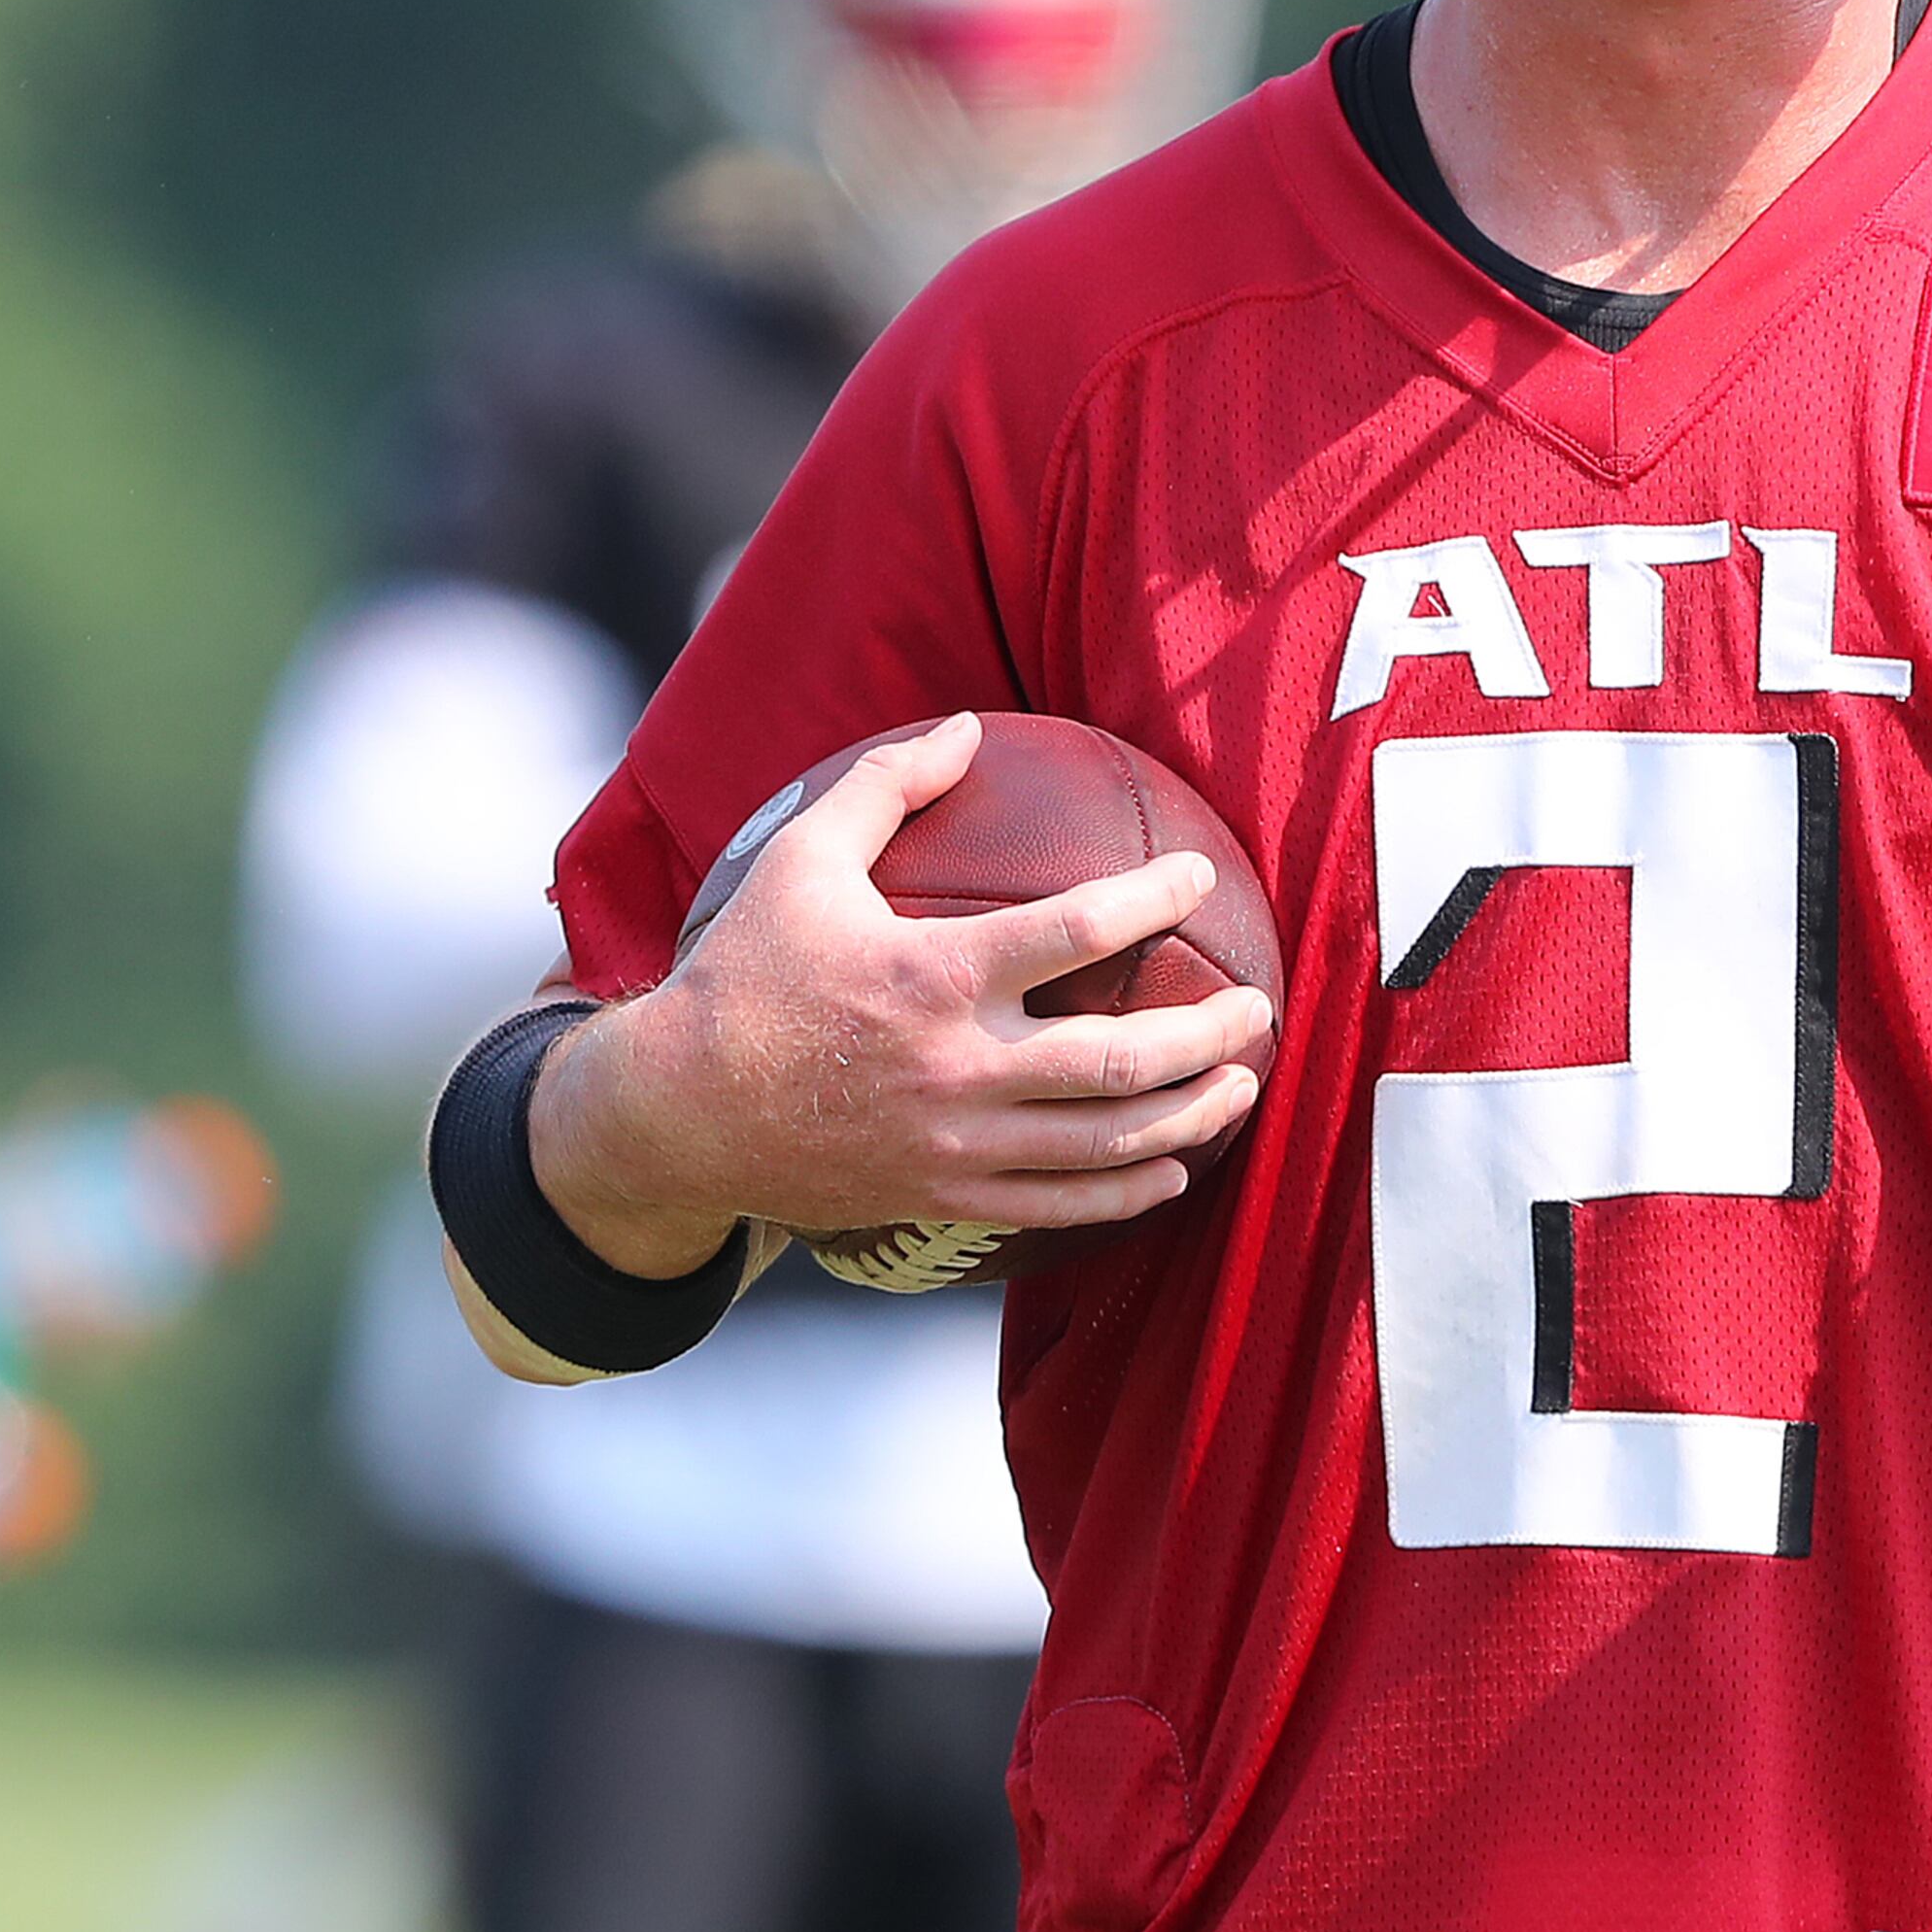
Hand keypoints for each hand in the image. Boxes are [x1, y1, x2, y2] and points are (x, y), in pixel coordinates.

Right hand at [530, 716, 1273, 1274]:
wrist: (674, 1116)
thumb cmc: (743, 976)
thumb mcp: (801, 861)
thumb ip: (889, 786)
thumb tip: (968, 724)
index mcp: (933, 976)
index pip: (1074, 932)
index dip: (1150, 899)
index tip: (1198, 878)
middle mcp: (957, 1068)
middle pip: (1118, 1060)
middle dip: (1207, 1035)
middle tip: (1258, 1007)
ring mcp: (954, 1144)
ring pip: (1104, 1145)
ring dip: (1189, 1118)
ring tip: (1241, 1086)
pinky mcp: (942, 1197)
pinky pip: (1058, 1207)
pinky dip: (1126, 1193)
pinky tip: (1171, 1172)